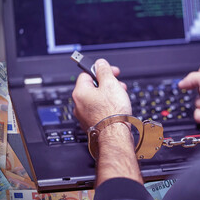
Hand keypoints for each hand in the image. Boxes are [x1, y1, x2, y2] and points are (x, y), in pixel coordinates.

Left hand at [72, 59, 142, 185]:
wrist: (115, 135)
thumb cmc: (112, 112)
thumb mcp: (111, 84)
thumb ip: (104, 71)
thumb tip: (100, 63)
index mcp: (80, 92)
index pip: (87, 74)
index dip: (101, 71)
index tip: (112, 72)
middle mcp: (78, 104)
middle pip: (92, 87)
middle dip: (107, 84)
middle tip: (119, 85)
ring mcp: (84, 116)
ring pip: (96, 99)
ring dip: (108, 95)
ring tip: (121, 97)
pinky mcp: (91, 124)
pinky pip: (98, 110)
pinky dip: (107, 107)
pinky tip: (117, 108)